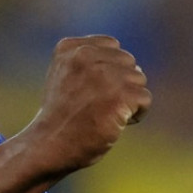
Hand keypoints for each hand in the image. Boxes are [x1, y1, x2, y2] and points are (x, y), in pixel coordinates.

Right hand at [21, 36, 151, 175]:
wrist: (47, 147)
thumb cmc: (60, 117)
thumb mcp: (65, 76)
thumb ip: (89, 61)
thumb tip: (134, 66)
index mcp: (70, 47)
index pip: (112, 46)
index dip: (109, 70)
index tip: (90, 91)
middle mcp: (85, 56)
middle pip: (128, 62)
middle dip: (121, 83)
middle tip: (97, 106)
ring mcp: (103, 76)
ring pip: (139, 79)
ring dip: (128, 100)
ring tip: (104, 115)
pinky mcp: (118, 96)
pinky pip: (144, 98)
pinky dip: (136, 114)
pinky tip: (115, 124)